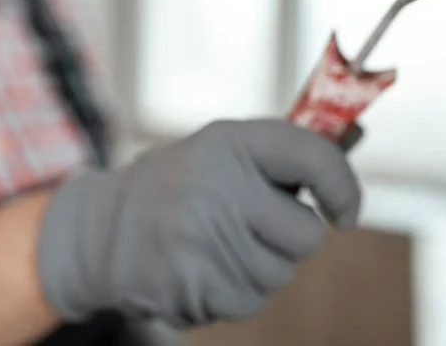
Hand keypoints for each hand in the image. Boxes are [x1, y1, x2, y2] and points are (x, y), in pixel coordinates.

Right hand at [37, 119, 360, 328]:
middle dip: (289, 237)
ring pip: (280, 274)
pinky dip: (232, 292)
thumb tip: (346, 169)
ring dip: (259, 267)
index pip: (312, 156)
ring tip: (214, 245)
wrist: (98, 231)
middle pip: (306, 235)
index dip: (342, 186)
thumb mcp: (219, 152)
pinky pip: (251, 302)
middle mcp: (218, 185)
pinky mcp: (195, 286)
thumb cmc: (176, 187)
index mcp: (228, 142)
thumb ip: (277, 158)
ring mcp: (205, 238)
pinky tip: (199, 268)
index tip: (345, 212)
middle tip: (248, 224)